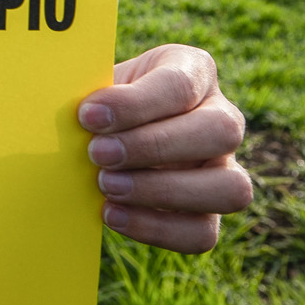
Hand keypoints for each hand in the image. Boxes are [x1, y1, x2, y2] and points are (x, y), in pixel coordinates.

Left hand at [80, 43, 252, 252]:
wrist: (100, 132)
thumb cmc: (98, 101)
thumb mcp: (95, 83)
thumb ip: (88, 90)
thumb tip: (73, 113)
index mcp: (193, 71)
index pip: (180, 85)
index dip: (134, 104)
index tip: (87, 116)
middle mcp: (222, 117)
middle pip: (220, 132)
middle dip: (153, 146)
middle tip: (97, 154)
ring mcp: (224, 168)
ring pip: (230, 189)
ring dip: (163, 191)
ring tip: (106, 186)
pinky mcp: (210, 212)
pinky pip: (202, 232)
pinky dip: (156, 228)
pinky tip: (112, 214)